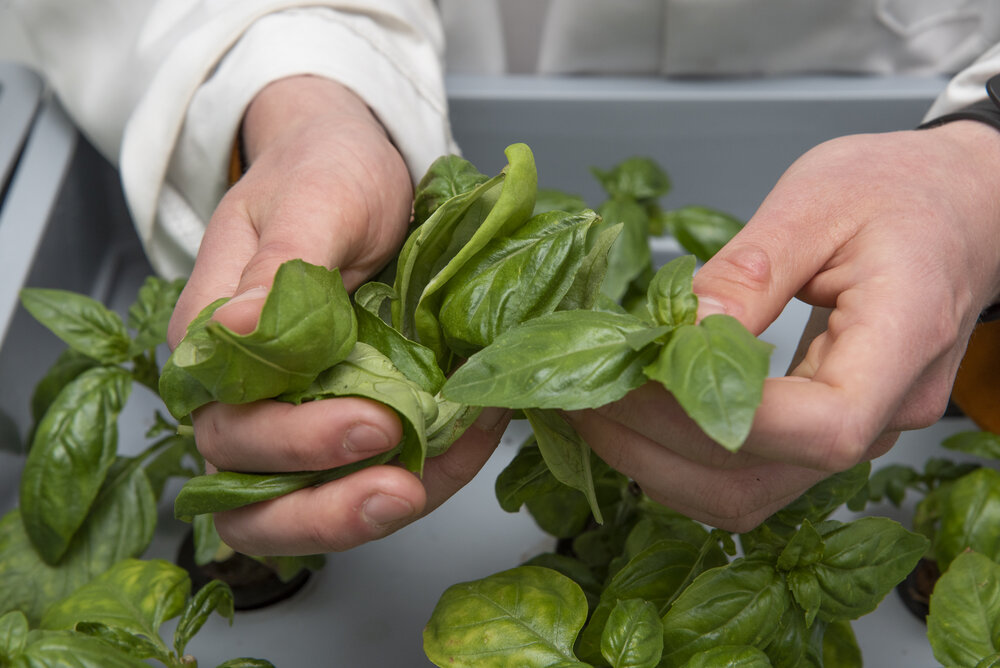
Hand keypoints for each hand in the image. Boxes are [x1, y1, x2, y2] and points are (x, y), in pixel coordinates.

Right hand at [168, 75, 510, 554]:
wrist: (358, 160)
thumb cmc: (324, 168)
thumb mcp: (314, 200)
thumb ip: (279, 266)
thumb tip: (232, 331)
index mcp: (216, 343)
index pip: (232, 427)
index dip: (294, 445)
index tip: (372, 424)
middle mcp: (247, 393)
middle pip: (254, 494)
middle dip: (327, 509)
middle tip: (402, 490)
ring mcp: (300, 411)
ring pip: (307, 504)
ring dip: (372, 512)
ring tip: (439, 482)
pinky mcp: (352, 413)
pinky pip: (374, 471)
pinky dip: (426, 473)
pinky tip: (470, 442)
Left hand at [568, 121, 999, 531]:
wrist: (957, 205)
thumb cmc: (900, 190)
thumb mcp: (819, 202)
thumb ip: (749, 272)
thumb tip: (676, 332)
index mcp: (903, 341)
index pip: (819, 427)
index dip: (714, 417)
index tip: (631, 375)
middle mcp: (885, 410)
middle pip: (763, 474)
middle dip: (654, 442)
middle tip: (577, 391)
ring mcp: (857, 433)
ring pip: (746, 493)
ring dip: (656, 462)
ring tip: (589, 407)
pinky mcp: (824, 433)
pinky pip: (748, 475)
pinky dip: (679, 457)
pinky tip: (634, 417)